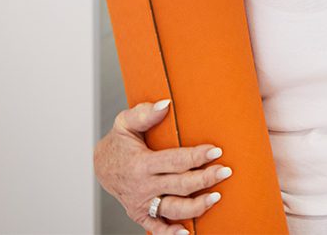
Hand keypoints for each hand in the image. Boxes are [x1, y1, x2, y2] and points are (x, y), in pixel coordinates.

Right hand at [94, 100, 230, 234]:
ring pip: (173, 209)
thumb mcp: (125, 123)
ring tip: (216, 197)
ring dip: (196, 207)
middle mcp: (142, 186)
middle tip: (226, 171)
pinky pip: (155, 227)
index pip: (175, 161)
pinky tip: (187, 232)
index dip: (197, 156)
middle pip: (180, 185)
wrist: (100, 166)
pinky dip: (171, 232)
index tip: (216, 151)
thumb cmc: (118, 142)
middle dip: (205, 179)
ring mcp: (141, 203)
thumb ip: (144, 113)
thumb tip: (165, 104)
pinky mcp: (139, 214)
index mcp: (141, 163)